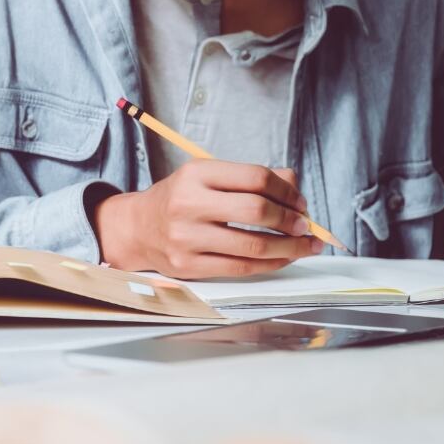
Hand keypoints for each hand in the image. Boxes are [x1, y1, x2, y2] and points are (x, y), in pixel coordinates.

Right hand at [94, 161, 321, 277]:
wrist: (138, 229)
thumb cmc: (180, 200)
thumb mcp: (207, 177)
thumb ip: (250, 178)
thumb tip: (295, 189)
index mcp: (196, 174)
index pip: (255, 178)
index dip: (286, 191)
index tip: (300, 203)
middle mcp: (188, 205)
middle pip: (256, 211)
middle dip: (290, 220)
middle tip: (305, 226)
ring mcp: (186, 238)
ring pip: (253, 245)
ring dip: (288, 247)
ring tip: (305, 246)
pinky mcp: (188, 266)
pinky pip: (241, 268)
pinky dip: (270, 264)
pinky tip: (283, 259)